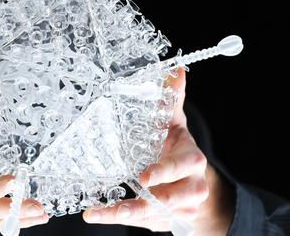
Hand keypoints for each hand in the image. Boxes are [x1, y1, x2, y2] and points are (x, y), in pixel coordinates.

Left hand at [83, 68, 233, 233]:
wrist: (193, 183)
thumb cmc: (177, 147)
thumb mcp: (175, 122)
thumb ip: (172, 98)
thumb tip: (175, 69)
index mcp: (192, 160)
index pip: (182, 166)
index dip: (165, 172)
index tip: (145, 177)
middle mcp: (190, 187)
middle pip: (172, 198)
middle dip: (147, 203)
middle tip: (122, 205)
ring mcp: (178, 207)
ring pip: (154, 215)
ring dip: (127, 214)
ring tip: (98, 212)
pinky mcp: (164, 220)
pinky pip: (142, 222)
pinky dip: (116, 218)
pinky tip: (95, 214)